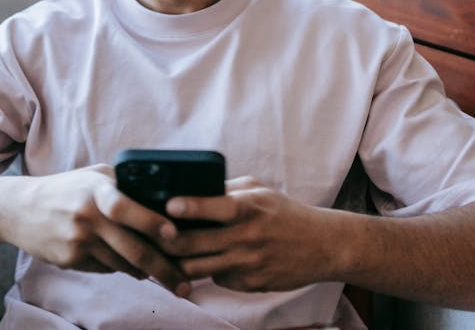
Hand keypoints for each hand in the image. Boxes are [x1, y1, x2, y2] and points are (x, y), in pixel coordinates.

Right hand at [0, 165, 190, 295]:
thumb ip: (123, 184)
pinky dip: (122, 268)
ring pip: (123, 264)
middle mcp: (87, 216)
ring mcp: (78, 241)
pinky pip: (106, 268)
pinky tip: (131, 266)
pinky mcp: (70, 260)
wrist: (19, 209)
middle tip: (185, 284)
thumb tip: (163, 201)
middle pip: (133, 248)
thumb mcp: (92, 176)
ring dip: (146, 272)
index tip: (174, 234)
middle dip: (164, 269)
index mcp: (95, 189)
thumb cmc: (66, 189)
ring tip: (167, 276)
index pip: (125, 206)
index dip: (151, 222)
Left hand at [161, 177, 341, 291]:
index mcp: (248, 209)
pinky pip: (217, 279)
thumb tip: (189, 190)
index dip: (189, 207)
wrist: (323, 246)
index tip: (168, 206)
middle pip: (194, 244)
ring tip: (164, 252)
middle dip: (166, 240)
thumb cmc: (285, 213)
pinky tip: (200, 263)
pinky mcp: (250, 285)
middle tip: (151, 234)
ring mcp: (247, 264)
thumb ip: (225, 189)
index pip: (215, 207)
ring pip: (197, 268)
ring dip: (177, 261)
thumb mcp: (259, 191)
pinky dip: (207, 271)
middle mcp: (246, 238)